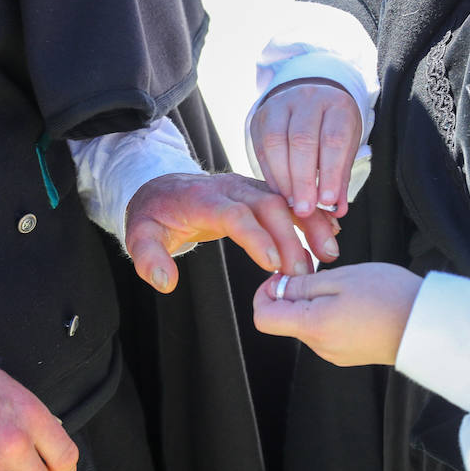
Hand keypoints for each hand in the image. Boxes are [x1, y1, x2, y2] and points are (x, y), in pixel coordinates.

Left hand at [125, 172, 329, 292]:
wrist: (163, 189)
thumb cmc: (154, 216)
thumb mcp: (140, 236)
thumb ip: (149, 258)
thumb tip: (165, 282)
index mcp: (201, 198)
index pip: (233, 213)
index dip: (255, 236)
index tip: (273, 263)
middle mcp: (229, 188)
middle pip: (267, 205)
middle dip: (289, 236)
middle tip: (303, 271)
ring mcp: (248, 188)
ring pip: (284, 200)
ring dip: (309, 224)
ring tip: (329, 254)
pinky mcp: (260, 193)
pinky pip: (289, 201)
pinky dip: (311, 216)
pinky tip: (330, 235)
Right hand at [250, 80, 361, 220]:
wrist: (311, 101)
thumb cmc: (332, 129)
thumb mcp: (346, 148)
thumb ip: (340, 178)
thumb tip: (337, 210)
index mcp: (336, 104)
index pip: (333, 139)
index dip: (330, 172)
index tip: (327, 201)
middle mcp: (308, 98)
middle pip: (302, 140)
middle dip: (303, 179)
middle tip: (305, 209)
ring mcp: (281, 104)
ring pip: (276, 142)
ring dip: (283, 178)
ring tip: (291, 203)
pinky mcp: (261, 116)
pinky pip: (261, 147)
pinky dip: (270, 174)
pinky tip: (279, 192)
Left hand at [252, 263, 421, 366]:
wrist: (430, 326)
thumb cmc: (389, 296)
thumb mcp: (341, 279)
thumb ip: (302, 285)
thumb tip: (275, 288)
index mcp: (312, 327)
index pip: (263, 318)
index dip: (264, 293)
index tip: (282, 275)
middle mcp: (318, 347)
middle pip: (286, 319)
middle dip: (293, 294)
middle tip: (320, 272)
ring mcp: (334, 353)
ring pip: (307, 324)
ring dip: (315, 303)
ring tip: (346, 287)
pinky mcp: (348, 354)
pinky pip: (326, 331)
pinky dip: (330, 314)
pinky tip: (356, 302)